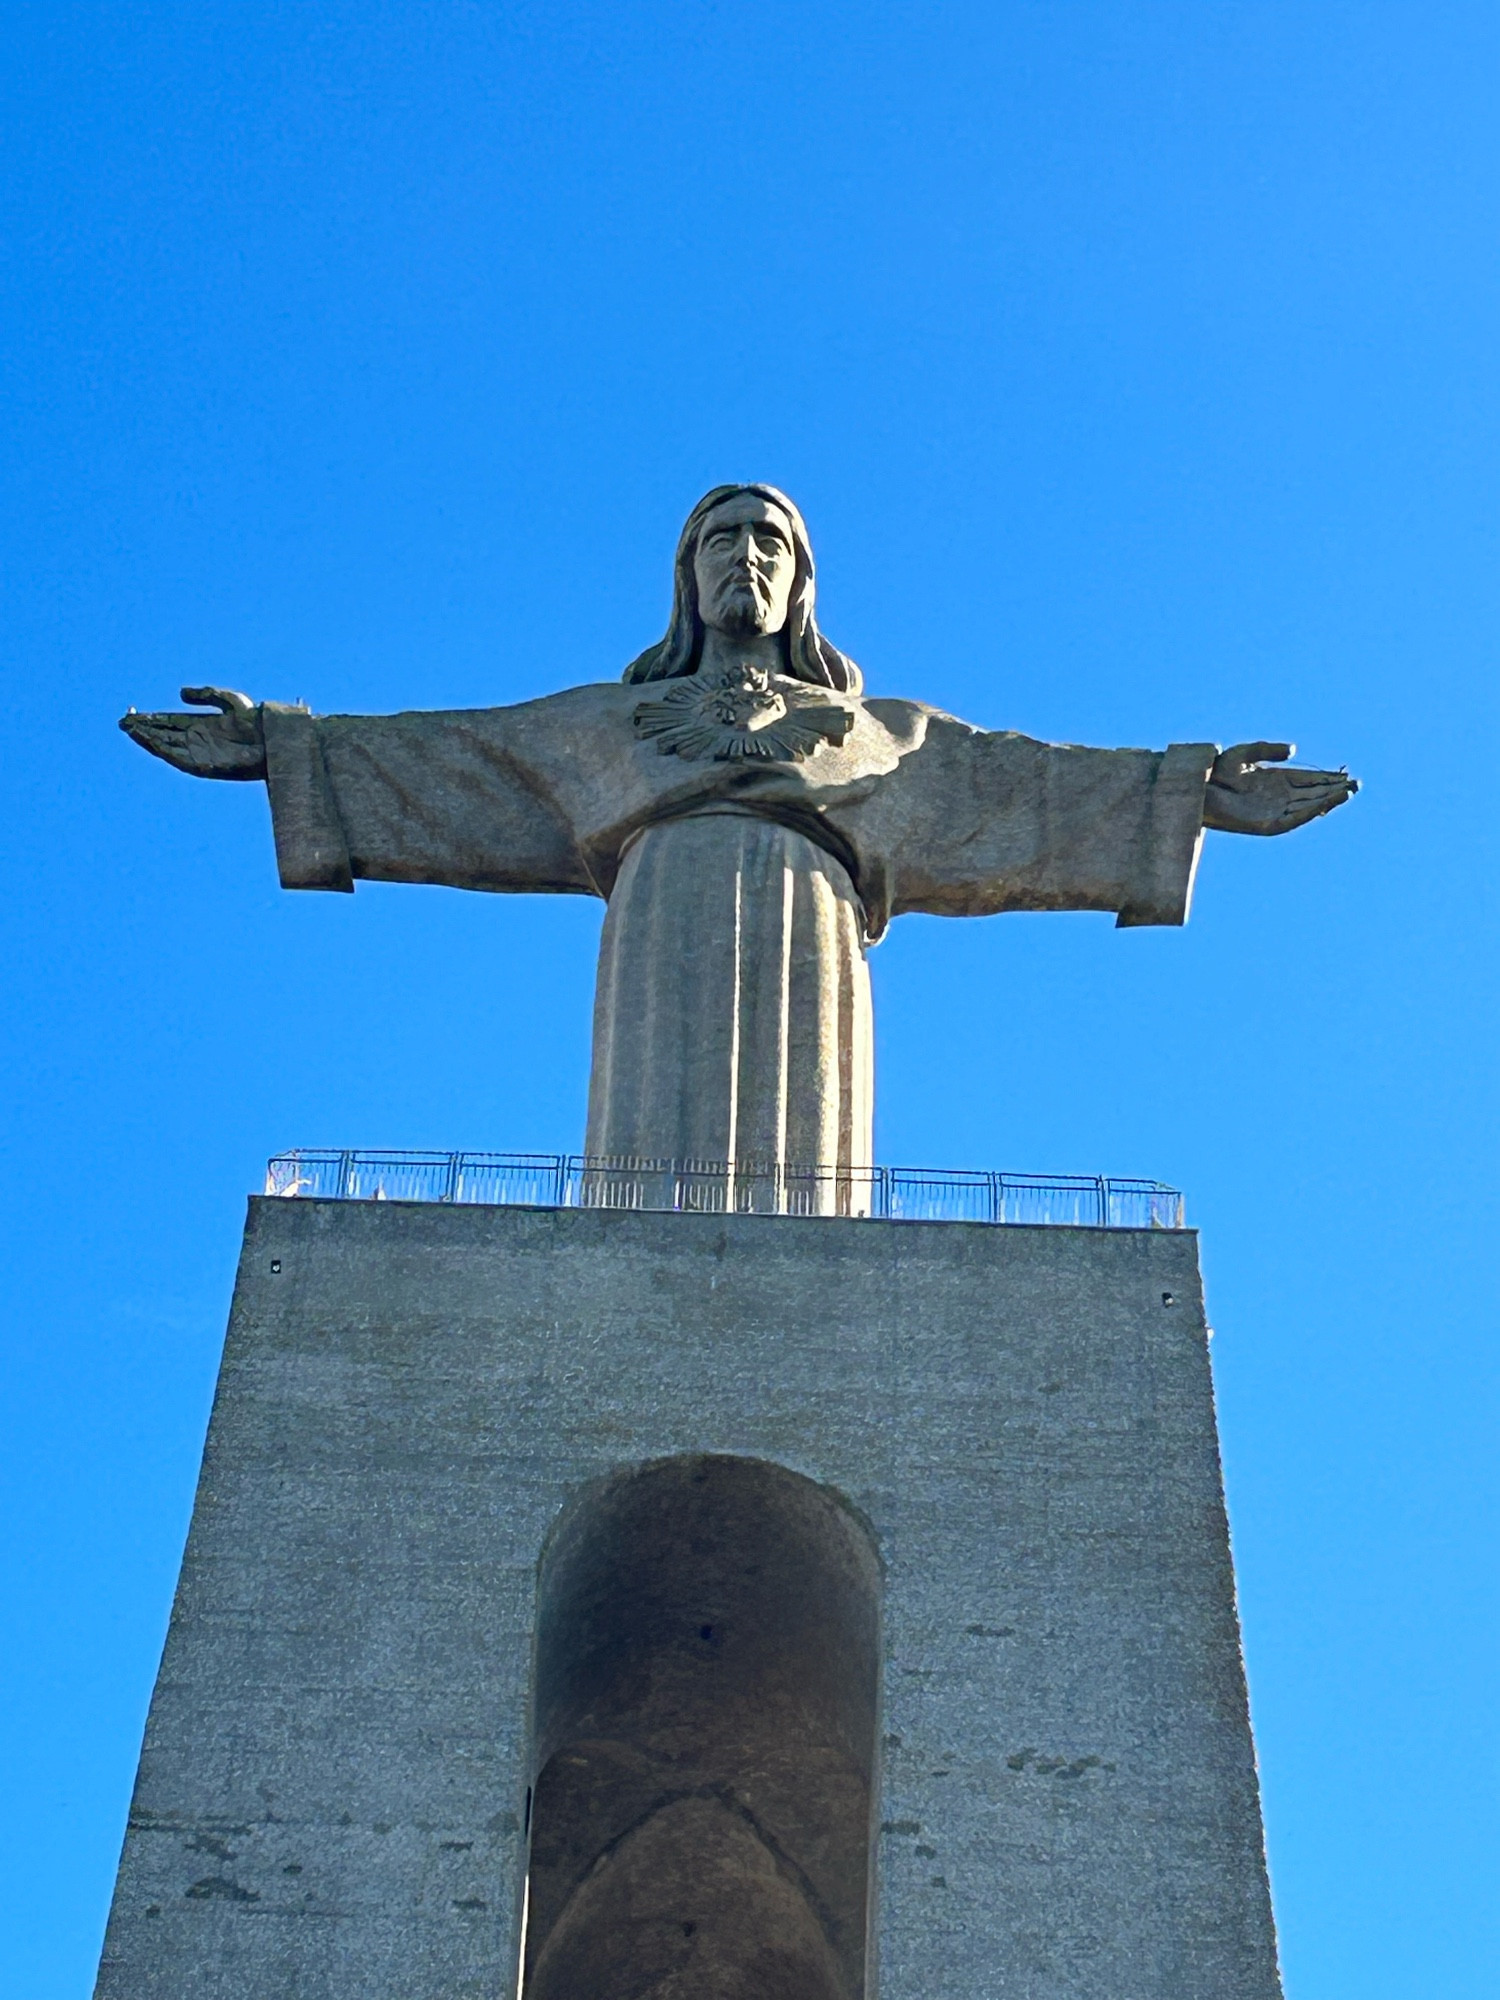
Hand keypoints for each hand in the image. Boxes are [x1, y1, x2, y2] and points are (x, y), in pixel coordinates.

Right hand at [119, 686, 267, 779]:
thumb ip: (206, 694)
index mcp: (201, 725)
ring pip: (167, 746)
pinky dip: (164, 750)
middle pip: (163, 734)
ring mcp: (200, 753)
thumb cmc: (256, 721)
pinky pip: (179, 759)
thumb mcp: (230, 700)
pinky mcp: (205, 765)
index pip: (169, 722)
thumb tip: (180, 693)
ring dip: (148, 739)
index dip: (151, 718)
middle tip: (123, 721)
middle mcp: (197, 740)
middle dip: (143, 728)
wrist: (274, 740)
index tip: (132, 712)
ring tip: (130, 729)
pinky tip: (150, 741)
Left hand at [1203, 741, 1357, 835]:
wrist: (1199, 787)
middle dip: (1334, 789)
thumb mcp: (1245, 753)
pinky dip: (1310, 812)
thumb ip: (1268, 750)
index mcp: (1276, 780)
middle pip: (1313, 793)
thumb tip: (1293, 750)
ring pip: (1307, 807)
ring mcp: (1273, 811)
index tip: (1347, 774)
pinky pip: (1293, 820)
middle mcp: (1278, 797)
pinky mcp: (1266, 824)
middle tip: (1357, 784)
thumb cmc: (1217, 769)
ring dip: (1328, 801)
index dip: (1327, 778)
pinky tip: (1326, 804)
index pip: (1309, 780)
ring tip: (1348, 793)